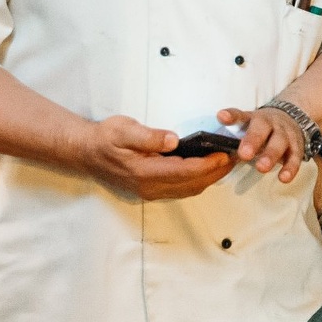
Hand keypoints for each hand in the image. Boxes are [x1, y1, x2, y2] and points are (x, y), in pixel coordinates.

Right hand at [74, 115, 233, 199]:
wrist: (85, 152)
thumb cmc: (104, 138)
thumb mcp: (123, 129)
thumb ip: (149, 137)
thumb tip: (173, 140)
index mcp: (145, 172)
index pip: (185, 171)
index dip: (208, 164)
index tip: (226, 154)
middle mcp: (149, 187)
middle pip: (192, 184)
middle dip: (216, 172)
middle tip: (236, 157)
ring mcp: (150, 191)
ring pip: (189, 189)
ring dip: (210, 178)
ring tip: (227, 161)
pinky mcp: (150, 190)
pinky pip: (181, 189)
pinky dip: (198, 180)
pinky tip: (208, 168)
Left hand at [218, 105, 307, 182]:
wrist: (292, 118)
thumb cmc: (262, 128)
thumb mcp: (249, 126)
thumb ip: (234, 137)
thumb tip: (213, 155)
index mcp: (253, 118)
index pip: (240, 115)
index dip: (231, 116)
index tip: (222, 117)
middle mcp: (270, 123)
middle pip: (262, 129)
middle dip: (253, 140)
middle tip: (244, 154)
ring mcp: (285, 134)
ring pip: (279, 142)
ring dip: (271, 155)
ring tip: (262, 168)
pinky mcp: (297, 146)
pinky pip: (295, 157)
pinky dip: (290, 167)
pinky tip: (283, 178)